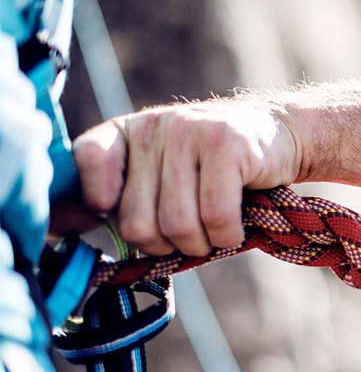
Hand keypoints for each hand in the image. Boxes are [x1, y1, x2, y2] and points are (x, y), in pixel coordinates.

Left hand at [73, 99, 302, 256]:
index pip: (87, 160)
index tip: (121, 212)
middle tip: (190, 235)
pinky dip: (228, 236)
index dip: (98, 202)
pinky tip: (235, 227)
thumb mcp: (165, 173)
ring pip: (178, 225)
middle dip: (167, 244)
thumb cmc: (217, 171)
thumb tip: (67, 227)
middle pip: (137, 223)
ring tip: (215, 231)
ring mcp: (190, 132)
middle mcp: (153, 127)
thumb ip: (124, 196)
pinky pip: (216, 217)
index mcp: (128, 132)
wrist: (281, 135)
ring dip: (202, 244)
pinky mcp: (227, 144)